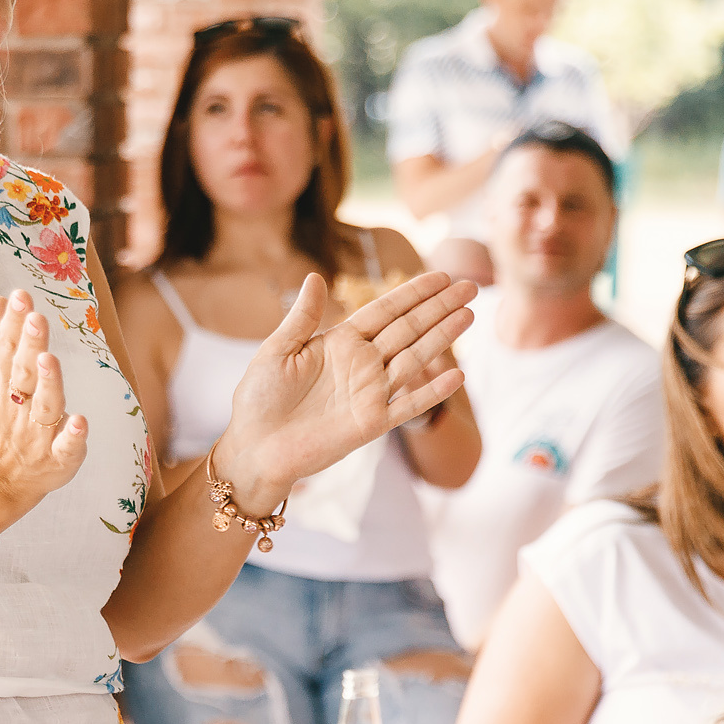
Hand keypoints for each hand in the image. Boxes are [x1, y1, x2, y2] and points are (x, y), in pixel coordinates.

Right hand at [0, 292, 87, 511]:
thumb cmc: (2, 417)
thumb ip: (2, 338)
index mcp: (3, 383)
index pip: (7, 349)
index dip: (14, 323)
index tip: (20, 297)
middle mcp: (19, 405)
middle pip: (24, 373)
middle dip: (29, 345)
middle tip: (35, 318)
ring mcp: (38, 433)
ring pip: (45, 405)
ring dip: (48, 383)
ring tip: (49, 359)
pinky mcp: (58, 457)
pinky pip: (66, 447)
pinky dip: (73, 436)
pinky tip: (80, 422)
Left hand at [220, 271, 475, 504]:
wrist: (254, 447)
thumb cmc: (259, 399)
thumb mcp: (276, 351)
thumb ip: (302, 317)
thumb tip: (316, 276)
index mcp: (340, 342)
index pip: (385, 311)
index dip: (413, 293)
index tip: (441, 275)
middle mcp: (361, 364)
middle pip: (408, 329)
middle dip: (439, 308)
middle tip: (469, 287)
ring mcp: (369, 393)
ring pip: (414, 359)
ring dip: (442, 338)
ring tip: (469, 315)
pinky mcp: (370, 423)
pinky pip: (407, 405)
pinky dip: (431, 392)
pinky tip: (456, 375)